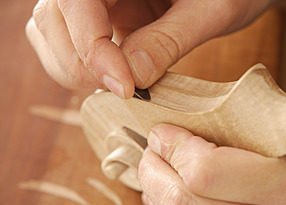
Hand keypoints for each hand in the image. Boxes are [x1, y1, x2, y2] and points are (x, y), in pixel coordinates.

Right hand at [25, 0, 284, 97]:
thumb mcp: (210, 11)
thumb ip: (169, 40)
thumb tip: (133, 77)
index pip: (76, 1)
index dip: (90, 47)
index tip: (123, 87)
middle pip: (52, 19)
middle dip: (80, 64)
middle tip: (121, 91)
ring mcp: (99, 1)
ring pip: (53, 34)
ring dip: (77, 70)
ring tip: (120, 87)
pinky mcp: (107, 19)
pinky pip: (75, 45)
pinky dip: (88, 70)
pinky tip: (119, 80)